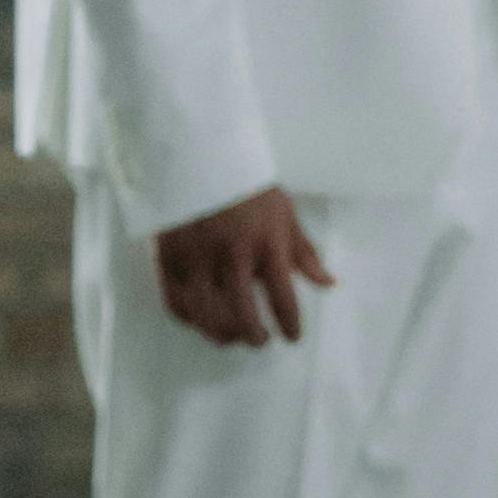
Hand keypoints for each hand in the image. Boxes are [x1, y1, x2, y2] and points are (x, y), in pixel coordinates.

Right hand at [154, 185, 329, 349]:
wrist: (198, 157)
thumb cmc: (248, 186)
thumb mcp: (284, 214)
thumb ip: (304, 253)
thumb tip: (328, 284)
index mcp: (266, 245)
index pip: (283, 299)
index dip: (290, 325)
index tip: (291, 337)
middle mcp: (232, 256)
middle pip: (243, 314)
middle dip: (255, 336)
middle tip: (260, 341)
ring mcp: (197, 259)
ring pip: (208, 314)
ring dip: (222, 333)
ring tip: (231, 337)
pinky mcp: (169, 257)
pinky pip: (176, 301)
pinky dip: (189, 318)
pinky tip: (200, 320)